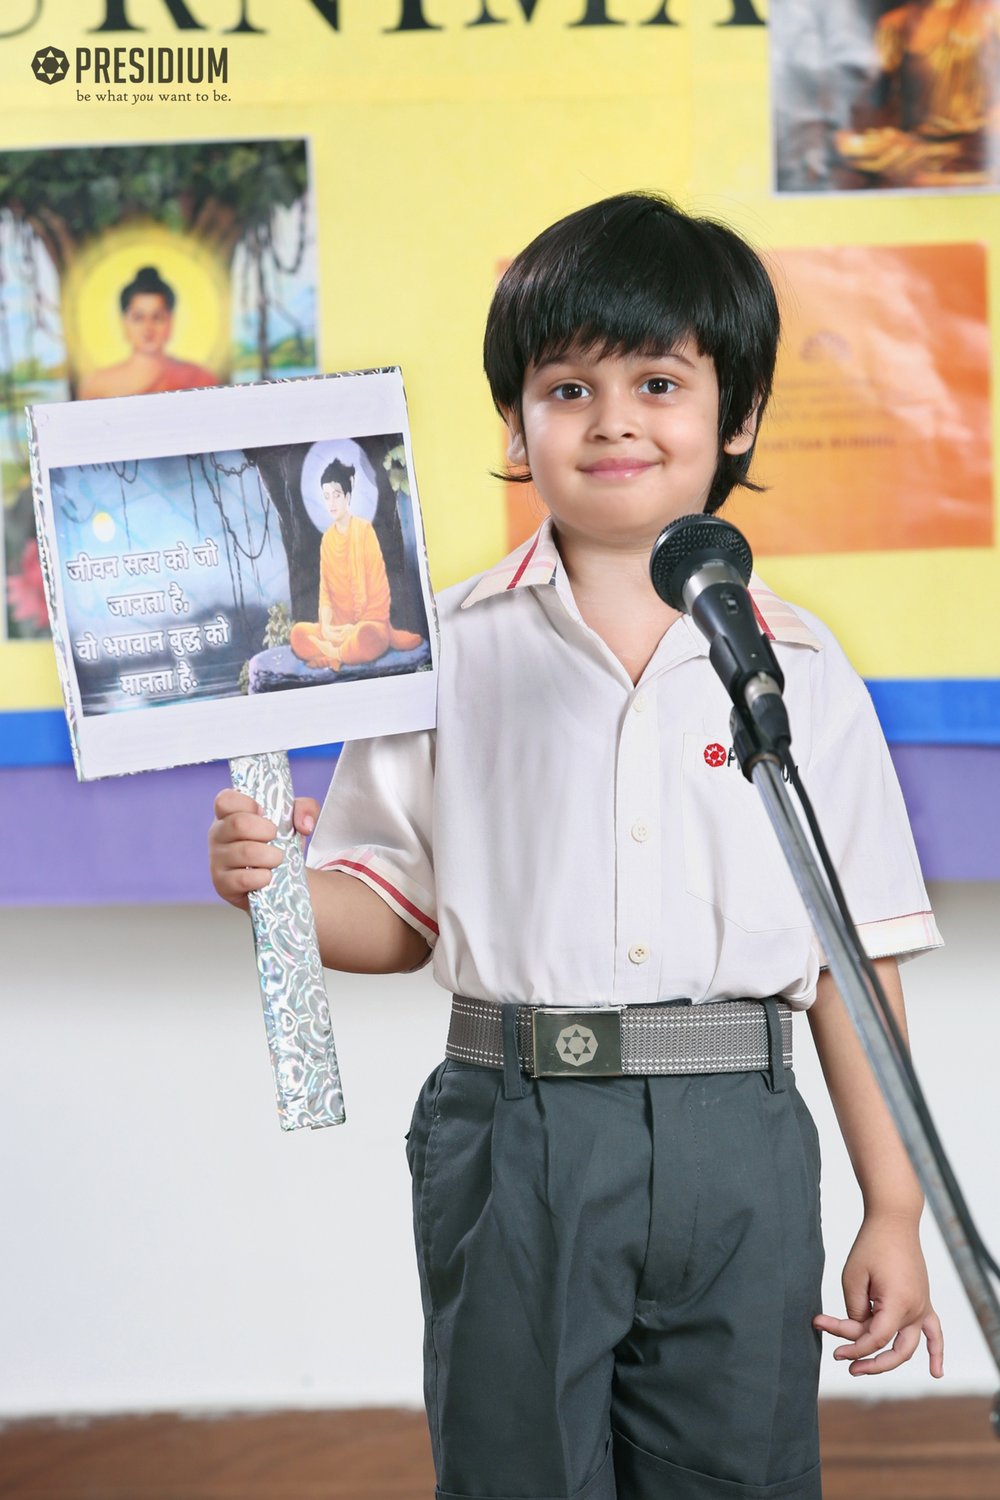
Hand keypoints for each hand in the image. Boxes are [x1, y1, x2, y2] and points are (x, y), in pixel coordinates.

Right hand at [208, 789, 320, 909]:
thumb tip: (305, 825)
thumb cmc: (278, 842)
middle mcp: (217, 834)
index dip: (248, 804)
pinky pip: (243, 879)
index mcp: (228, 813)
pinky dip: (263, 878)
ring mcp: (217, 860)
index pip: (226, 799)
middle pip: (239, 824)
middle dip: (267, 830)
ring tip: (276, 859)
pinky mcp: (222, 884)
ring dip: (270, 856)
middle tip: (276, 837)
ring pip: (245, 852)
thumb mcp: (293, 820)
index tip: (264, 813)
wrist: (278, 879)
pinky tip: (267, 877)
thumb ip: (305, 808)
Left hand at [813, 1213, 943, 1376]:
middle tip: (841, 1360)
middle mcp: (915, 1311)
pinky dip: (937, 1353)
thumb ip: (855, 1310)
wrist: (894, 1221)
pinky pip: (935, 1332)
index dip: (850, 1343)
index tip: (824, 1329)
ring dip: (888, 1360)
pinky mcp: (924, 1301)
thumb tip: (859, 1332)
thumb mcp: (853, 1277)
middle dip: (866, 1360)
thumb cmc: (871, 1245)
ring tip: (863, 1368)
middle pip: (892, 1350)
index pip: (874, 1339)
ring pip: (908, 1347)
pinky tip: (937, 1372)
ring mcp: (922, 1307)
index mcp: (898, 1305)